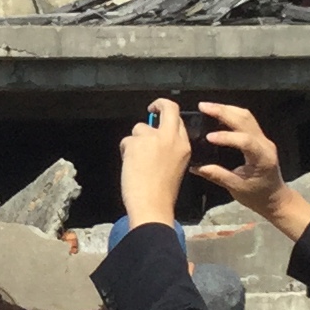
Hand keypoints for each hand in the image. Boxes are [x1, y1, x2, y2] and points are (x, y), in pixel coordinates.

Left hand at [117, 99, 196, 228]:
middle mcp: (171, 138)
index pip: (178, 119)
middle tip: (150, 109)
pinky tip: (130, 166)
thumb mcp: (176, 166)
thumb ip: (169, 149)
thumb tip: (153, 137)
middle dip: (158, 104)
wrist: (152, 205)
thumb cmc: (162, 193)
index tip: (160, 114)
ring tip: (137, 162)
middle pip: (167, 107)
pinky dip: (125, 152)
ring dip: (135, 141)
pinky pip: (126, 141)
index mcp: (184, 146)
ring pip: (139, 128)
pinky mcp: (136, 143)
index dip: (168, 115)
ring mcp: (153, 139)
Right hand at [188, 102, 291, 222]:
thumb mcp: (237, 188)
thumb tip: (195, 167)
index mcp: (262, 158)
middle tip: (203, 107)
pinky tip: (219, 114)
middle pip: (246, 120)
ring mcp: (263, 139)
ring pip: (247, 116)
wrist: (275, 199)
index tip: (208, 137)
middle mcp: (265, 144)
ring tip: (208, 107)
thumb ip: (217, 175)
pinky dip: (232, 114)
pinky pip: (247, 120)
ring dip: (227, 109)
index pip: (246, 141)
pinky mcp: (259, 138)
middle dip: (224, 111)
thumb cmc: (258, 196)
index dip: (227, 137)